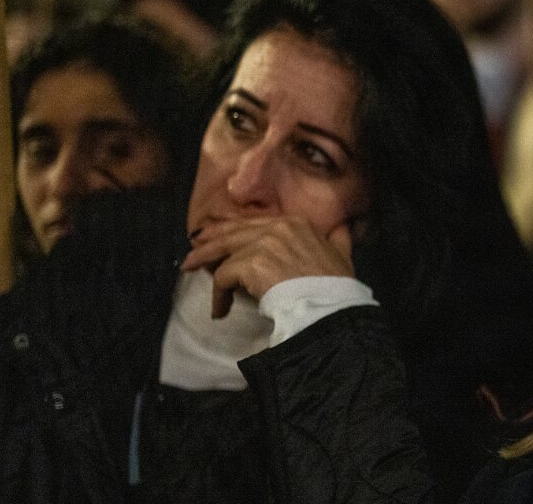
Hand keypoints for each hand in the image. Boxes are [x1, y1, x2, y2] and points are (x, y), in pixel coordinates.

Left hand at [182, 217, 353, 317]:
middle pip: (234, 231)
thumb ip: (339, 238)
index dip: (235, 229)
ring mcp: (263, 244)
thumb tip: (343, 227)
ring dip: (204, 262)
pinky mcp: (250, 264)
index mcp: (297, 223)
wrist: (330, 306)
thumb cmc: (337, 286)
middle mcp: (278, 227)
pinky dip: (218, 294)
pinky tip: (219, 309)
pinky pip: (223, 277)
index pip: (256, 223)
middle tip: (194, 249)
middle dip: (211, 240)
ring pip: (223, 250)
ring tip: (189, 270)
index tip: (220, 236)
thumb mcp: (342, 255)